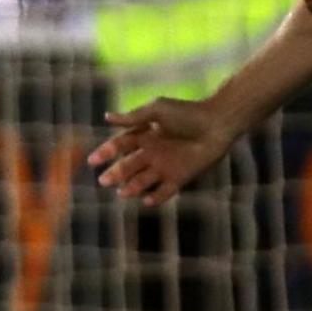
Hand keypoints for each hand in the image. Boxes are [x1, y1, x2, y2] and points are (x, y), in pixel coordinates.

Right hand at [87, 96, 232, 206]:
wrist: (218, 124)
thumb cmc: (188, 113)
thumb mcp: (158, 110)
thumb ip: (133, 117)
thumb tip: (105, 117)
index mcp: (143, 135)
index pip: (119, 146)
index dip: (105, 153)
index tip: (93, 160)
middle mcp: (151, 153)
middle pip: (127, 166)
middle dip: (115, 174)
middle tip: (104, 181)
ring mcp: (164, 166)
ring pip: (142, 180)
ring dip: (132, 187)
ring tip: (123, 193)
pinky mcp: (180, 178)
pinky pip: (164, 191)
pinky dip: (156, 197)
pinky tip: (147, 200)